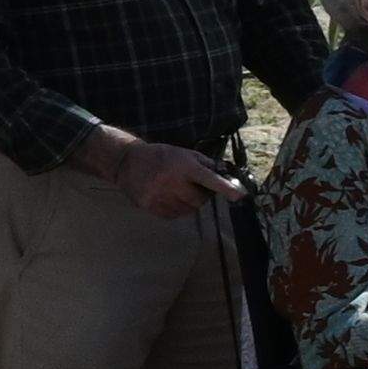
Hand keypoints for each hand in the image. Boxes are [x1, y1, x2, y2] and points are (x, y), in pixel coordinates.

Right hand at [110, 138, 241, 219]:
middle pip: (200, 200)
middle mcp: (172, 182)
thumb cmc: (161, 156)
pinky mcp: (150, 207)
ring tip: (178, 190)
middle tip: (194, 186)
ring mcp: (160, 196)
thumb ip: (206, 164)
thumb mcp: (185, 153)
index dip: (226, 188)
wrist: (127, 161)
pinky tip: (168, 196)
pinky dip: (177, 208)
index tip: (240, 195)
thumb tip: (225, 175)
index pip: (209, 179)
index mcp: (184, 167)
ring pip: (188, 210)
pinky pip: (174, 215)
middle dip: (202, 195)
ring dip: (189, 203)